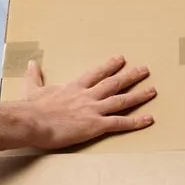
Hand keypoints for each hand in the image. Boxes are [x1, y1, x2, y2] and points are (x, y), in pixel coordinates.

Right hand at [21, 55, 154, 148]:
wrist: (33, 121)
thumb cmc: (32, 108)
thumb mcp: (32, 89)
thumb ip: (34, 76)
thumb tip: (31, 63)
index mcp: (74, 87)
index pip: (96, 73)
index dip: (109, 66)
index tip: (121, 59)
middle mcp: (88, 95)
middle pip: (114, 83)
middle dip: (131, 76)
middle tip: (145, 70)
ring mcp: (93, 110)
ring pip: (121, 100)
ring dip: (138, 95)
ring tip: (152, 90)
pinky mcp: (95, 125)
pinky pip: (120, 123)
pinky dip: (136, 121)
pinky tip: (148, 119)